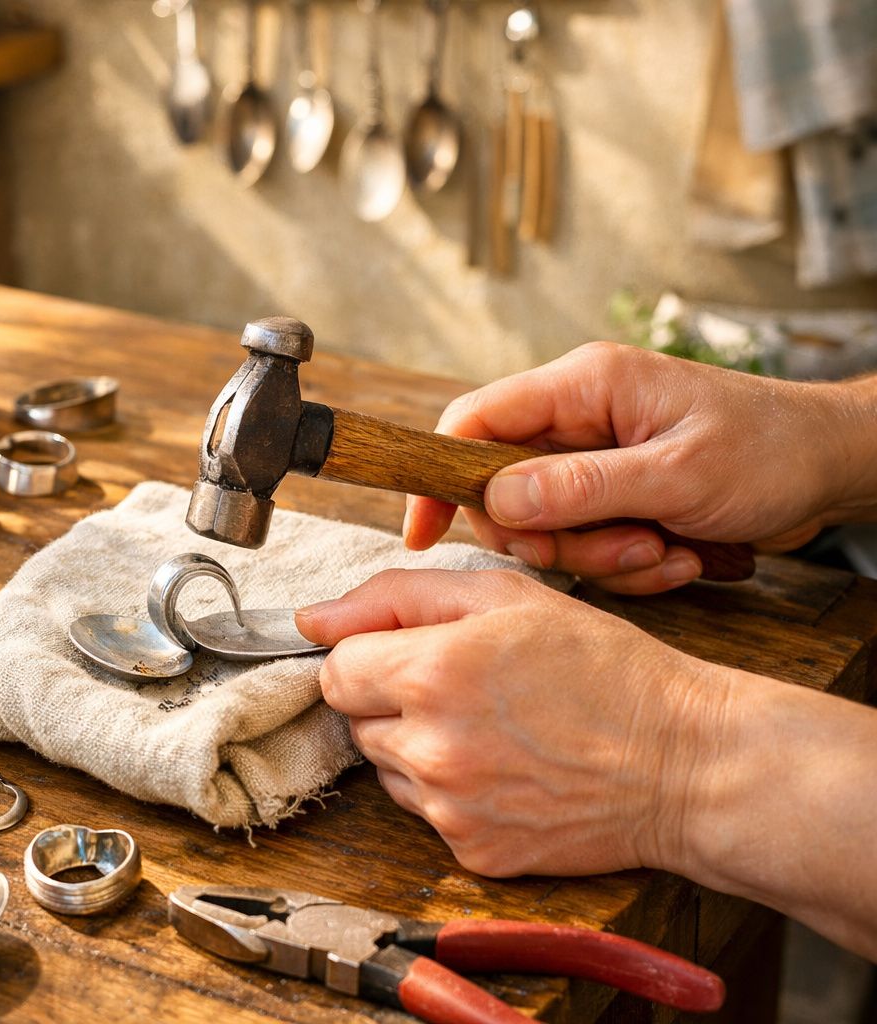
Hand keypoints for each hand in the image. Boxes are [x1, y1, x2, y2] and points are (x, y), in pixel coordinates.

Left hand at [295, 568, 731, 876]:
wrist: (686, 763)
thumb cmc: (604, 669)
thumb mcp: (505, 596)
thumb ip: (395, 596)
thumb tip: (311, 617)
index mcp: (430, 674)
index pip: (335, 670)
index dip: (371, 655)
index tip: (415, 653)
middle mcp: (429, 747)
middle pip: (356, 720)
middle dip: (394, 700)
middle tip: (467, 687)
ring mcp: (449, 807)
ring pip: (387, 767)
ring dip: (418, 746)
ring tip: (494, 729)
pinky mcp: (471, 851)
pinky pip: (426, 813)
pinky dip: (452, 793)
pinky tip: (508, 771)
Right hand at [403, 343, 875, 593]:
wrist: (834, 468)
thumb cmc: (772, 450)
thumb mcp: (678, 474)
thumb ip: (582, 487)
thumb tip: (494, 500)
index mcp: (584, 386)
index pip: (474, 421)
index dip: (438, 476)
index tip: (424, 535)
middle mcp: (579, 419)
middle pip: (506, 491)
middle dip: (557, 539)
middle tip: (621, 549)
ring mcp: (596, 460)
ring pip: (548, 528)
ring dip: (603, 558)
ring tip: (666, 550)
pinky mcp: (616, 497)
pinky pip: (588, 546)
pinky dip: (628, 565)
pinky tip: (680, 556)